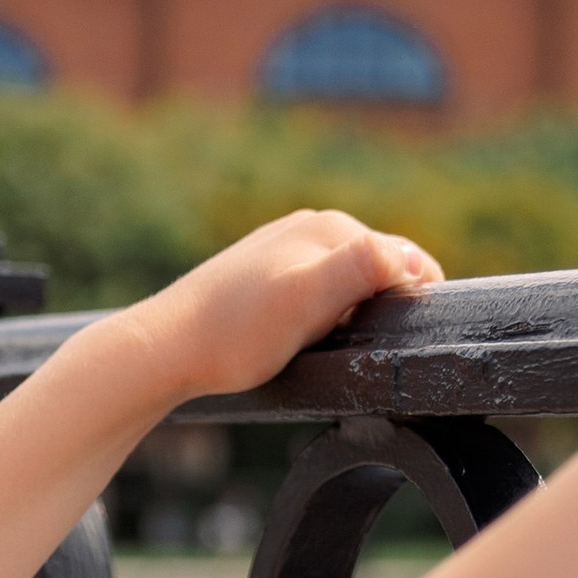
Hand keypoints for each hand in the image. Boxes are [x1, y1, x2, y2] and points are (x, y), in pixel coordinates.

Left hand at [97, 208, 441, 412]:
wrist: (166, 348)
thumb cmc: (236, 333)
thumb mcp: (308, 300)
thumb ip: (363, 268)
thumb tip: (412, 260)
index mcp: (333, 228)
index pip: (408, 260)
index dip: (412, 304)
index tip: (387, 341)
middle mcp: (312, 228)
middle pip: (379, 272)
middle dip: (380, 309)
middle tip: (348, 348)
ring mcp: (287, 250)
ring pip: (348, 286)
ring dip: (350, 317)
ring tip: (320, 345)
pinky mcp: (267, 275)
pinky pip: (318, 295)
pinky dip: (322, 319)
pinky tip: (297, 340)